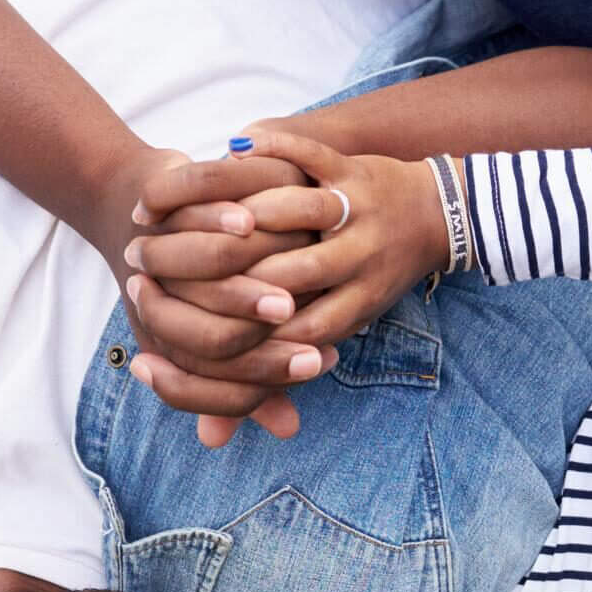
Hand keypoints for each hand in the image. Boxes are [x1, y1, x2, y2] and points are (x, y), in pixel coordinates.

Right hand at [126, 130, 446, 441]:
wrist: (435, 213)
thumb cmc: (364, 282)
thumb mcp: (327, 329)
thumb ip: (263, 379)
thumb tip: (210, 443)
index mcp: (351, 311)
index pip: (290, 334)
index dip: (230, 334)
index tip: (174, 329)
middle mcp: (360, 263)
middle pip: (288, 275)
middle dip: (219, 275)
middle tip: (157, 269)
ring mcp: (359, 212)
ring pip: (297, 211)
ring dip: (239, 211)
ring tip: (183, 215)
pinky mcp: (355, 165)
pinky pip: (309, 152)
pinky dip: (271, 148)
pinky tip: (227, 149)